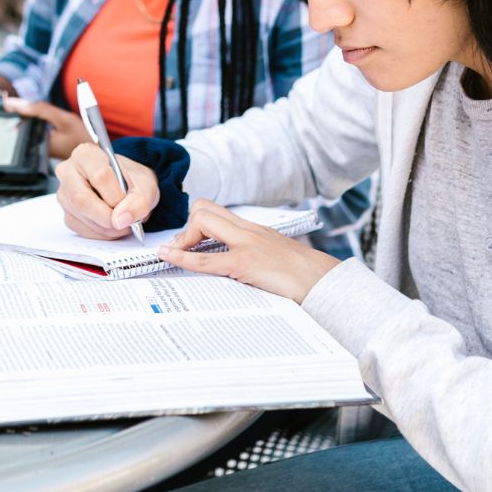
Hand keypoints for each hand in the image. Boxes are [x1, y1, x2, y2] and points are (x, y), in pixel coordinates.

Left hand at [2, 98, 90, 159]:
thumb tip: (13, 102)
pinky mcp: (40, 142)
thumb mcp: (62, 119)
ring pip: (17, 127)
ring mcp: (36, 145)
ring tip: (2, 101)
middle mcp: (32, 146)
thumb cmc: (82, 137)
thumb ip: (38, 110)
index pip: (8, 124)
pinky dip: (20, 118)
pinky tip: (18, 110)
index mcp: (34, 142)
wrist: (95, 152)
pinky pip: (25, 129)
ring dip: (10, 113)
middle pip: (9, 126)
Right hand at [55, 141, 160, 240]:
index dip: (117, 196)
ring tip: (124, 222)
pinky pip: (81, 229)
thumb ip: (139, 202)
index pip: (100, 176)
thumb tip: (120, 220)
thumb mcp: (145, 186)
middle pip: (82, 199)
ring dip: (107, 227)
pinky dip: (102, 233)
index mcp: (87, 154)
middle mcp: (69, 171)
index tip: (129, 203)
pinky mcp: (67, 213)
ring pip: (81, 217)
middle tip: (126, 221)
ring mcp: (64, 194)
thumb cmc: (133, 180)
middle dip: (108, 216)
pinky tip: (113, 227)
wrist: (129, 187)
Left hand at [158, 201, 338, 303]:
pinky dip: (182, 257)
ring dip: (183, 238)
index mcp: (254, 230)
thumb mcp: (275, 258)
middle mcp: (248, 231)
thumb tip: (238, 268)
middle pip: (204, 208)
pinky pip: (205, 258)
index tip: (190, 244)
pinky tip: (168, 257)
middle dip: (187, 228)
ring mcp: (246, 245)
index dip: (196, 224)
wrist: (323, 282)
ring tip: (177, 255)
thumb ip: (256, 255)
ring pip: (202, 221)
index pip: (216, 210)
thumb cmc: (303, 276)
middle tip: (185, 251)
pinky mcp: (244, 264)